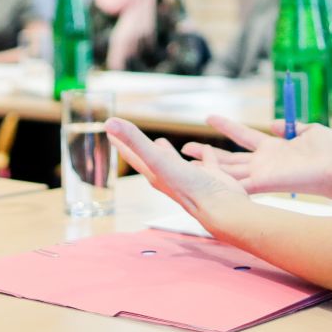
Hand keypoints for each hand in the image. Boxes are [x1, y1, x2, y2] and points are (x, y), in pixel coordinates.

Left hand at [106, 118, 248, 221]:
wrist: (221, 209)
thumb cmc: (188, 187)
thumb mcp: (157, 161)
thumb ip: (135, 141)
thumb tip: (109, 123)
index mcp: (154, 173)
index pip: (131, 154)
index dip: (120, 142)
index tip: (110, 130)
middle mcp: (169, 177)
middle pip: (149, 159)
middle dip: (139, 148)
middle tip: (131, 135)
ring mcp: (189, 178)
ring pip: (173, 162)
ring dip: (167, 153)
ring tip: (162, 142)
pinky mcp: (210, 177)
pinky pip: (205, 163)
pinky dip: (204, 155)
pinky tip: (206, 149)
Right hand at [178, 116, 331, 202]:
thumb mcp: (311, 131)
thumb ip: (293, 127)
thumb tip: (275, 124)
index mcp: (274, 149)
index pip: (244, 136)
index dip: (227, 127)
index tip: (209, 117)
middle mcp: (264, 162)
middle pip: (230, 157)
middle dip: (208, 152)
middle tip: (186, 148)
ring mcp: (262, 173)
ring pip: (228, 169)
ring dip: (207, 164)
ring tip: (186, 157)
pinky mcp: (264, 182)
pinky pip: (237, 182)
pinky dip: (221, 180)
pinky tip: (203, 179)